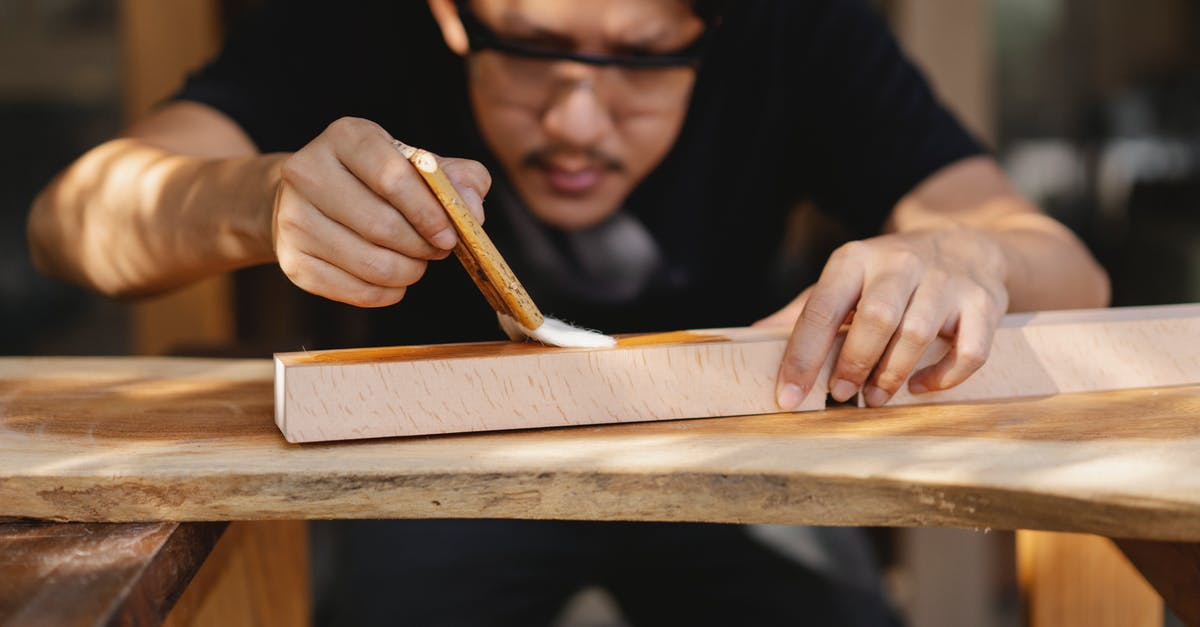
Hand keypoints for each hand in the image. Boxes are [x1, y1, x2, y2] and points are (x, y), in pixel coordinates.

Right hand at [273, 117, 490, 306]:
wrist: (307, 198)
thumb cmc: (376, 180)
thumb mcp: (417, 165)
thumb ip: (457, 178)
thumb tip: (474, 210)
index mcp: (345, 137)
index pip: (393, 178)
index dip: (430, 213)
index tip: (452, 235)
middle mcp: (307, 172)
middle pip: (382, 226)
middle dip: (423, 247)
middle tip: (438, 250)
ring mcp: (293, 218)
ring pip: (371, 264)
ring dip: (409, 271)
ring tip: (417, 262)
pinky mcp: (292, 260)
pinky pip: (355, 291)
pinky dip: (387, 292)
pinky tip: (394, 279)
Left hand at [758, 228, 1008, 407]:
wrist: (965, 247)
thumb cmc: (888, 278)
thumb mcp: (844, 282)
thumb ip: (804, 311)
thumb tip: (751, 335)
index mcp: (854, 259)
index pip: (821, 309)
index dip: (802, 357)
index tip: (788, 397)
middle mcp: (900, 263)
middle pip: (875, 319)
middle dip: (853, 364)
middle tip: (840, 395)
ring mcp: (945, 281)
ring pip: (916, 335)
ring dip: (891, 376)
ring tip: (874, 398)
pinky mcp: (984, 302)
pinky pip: (969, 349)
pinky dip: (944, 377)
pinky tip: (920, 387)